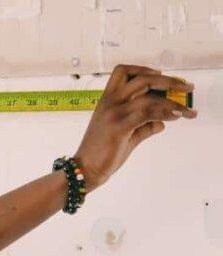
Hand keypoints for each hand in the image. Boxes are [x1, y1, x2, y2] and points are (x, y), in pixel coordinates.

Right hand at [75, 65, 195, 189]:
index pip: (123, 72)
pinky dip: (165, 113)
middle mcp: (109, 102)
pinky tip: (175, 117)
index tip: (160, 75)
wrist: (85, 168)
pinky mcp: (119, 127)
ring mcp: (113, 114)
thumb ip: (143, 125)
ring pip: (149, 98)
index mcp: (107, 100)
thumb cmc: (101, 152)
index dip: (143, 69)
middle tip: (187, 87)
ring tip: (187, 111)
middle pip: (142, 79)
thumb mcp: (125, 134)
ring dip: (173, 102)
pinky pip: (147, 113)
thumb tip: (162, 122)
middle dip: (169, 81)